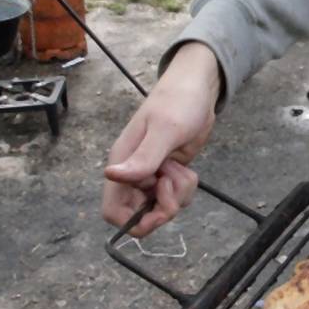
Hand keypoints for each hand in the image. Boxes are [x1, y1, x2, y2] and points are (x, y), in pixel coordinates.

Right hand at [102, 43, 222, 236]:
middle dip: (161, 208)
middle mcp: (133, 172)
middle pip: (139, 214)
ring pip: (160, 207)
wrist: (198, 88)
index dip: (134, 221)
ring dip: (176, 195)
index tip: (158, 212)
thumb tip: (110, 175)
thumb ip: (143, 158)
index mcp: (123, 163)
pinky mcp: (168, 173)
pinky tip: (186, 168)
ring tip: (180, 168)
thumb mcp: (164, 130)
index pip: (113, 211)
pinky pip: (175, 196)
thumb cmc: (178, 102)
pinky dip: (185, 189)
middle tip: (175, 184)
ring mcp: (151, 174)